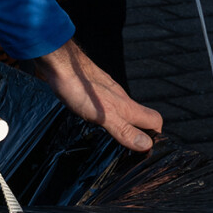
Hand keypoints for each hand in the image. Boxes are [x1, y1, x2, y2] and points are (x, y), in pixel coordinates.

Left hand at [32, 40, 161, 151]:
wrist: (57, 61)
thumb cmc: (79, 87)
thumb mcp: (104, 114)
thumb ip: (124, 129)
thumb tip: (147, 145)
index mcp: (126, 105)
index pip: (154, 119)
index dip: (155, 135)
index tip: (147, 151)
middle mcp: (118, 96)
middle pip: (137, 115)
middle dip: (137, 131)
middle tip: (127, 149)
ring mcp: (103, 90)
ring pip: (118, 108)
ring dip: (119, 122)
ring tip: (108, 138)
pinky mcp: (87, 87)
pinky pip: (100, 103)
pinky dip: (100, 113)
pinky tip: (88, 118)